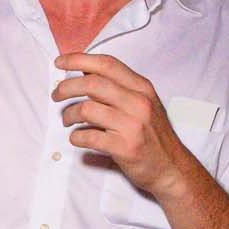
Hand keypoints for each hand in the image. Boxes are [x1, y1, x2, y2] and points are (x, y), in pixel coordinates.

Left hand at [52, 53, 192, 195]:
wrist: (172, 168)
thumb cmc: (152, 135)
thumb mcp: (143, 104)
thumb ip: (119, 87)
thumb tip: (85, 71)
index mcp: (142, 88)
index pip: (107, 64)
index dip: (79, 60)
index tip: (60, 62)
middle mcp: (138, 103)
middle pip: (92, 84)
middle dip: (66, 87)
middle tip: (56, 95)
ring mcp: (132, 125)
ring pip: (86, 109)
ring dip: (68, 115)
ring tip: (68, 121)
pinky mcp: (124, 147)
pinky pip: (88, 137)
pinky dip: (76, 137)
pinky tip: (78, 138)